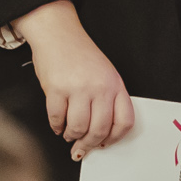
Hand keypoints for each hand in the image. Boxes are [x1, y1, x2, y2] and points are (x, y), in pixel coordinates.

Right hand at [10, 1, 132, 160]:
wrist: (57, 33)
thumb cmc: (79, 53)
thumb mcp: (104, 73)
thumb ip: (108, 99)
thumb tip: (101, 131)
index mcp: (115, 84)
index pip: (124, 122)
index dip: (114, 138)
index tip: (105, 143)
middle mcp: (99, 87)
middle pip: (99, 130)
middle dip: (88, 144)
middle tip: (81, 147)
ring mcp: (78, 88)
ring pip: (78, 128)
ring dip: (71, 136)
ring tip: (68, 134)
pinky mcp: (56, 89)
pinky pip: (57, 119)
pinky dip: (56, 126)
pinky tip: (57, 124)